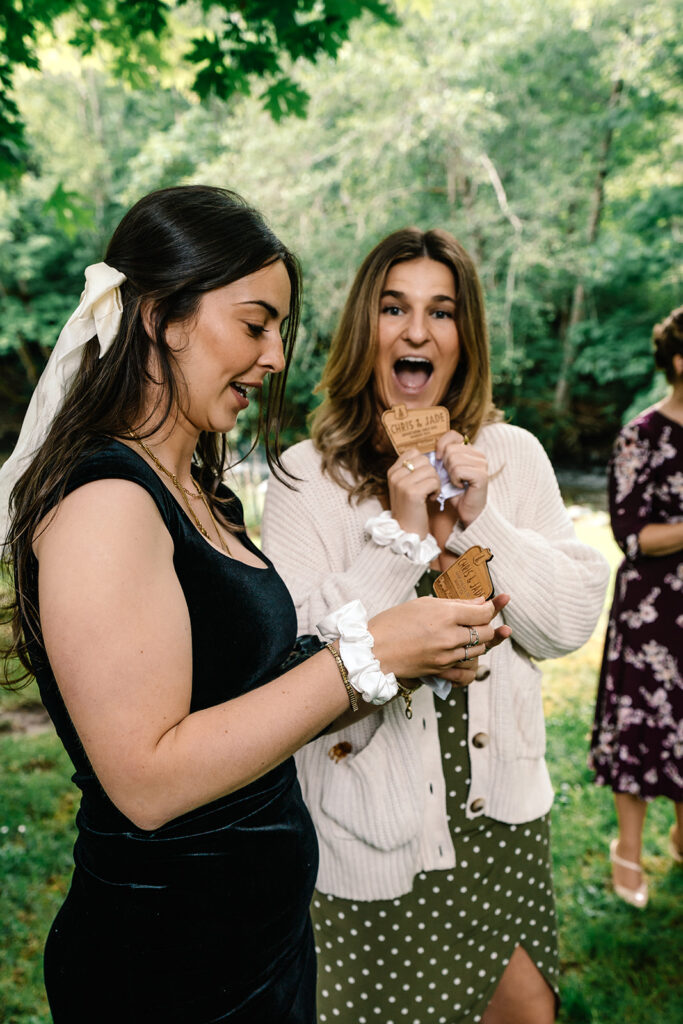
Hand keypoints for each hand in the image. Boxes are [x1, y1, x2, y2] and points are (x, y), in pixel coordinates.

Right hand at [369, 592, 510, 681]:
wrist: (373, 651)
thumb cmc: (393, 622)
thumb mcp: (423, 603)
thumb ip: (454, 603)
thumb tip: (479, 601)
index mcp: (445, 614)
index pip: (483, 612)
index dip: (491, 607)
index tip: (488, 605)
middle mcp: (449, 636)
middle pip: (486, 632)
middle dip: (487, 625)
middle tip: (479, 619)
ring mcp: (446, 656)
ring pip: (479, 650)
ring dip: (478, 641)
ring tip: (467, 633)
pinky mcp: (442, 670)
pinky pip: (467, 666)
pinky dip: (469, 657)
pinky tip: (462, 651)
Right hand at [386, 446, 439, 537]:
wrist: (407, 531)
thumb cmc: (411, 508)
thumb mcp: (406, 486)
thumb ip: (413, 470)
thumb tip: (431, 455)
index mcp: (392, 471)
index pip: (414, 452)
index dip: (424, 464)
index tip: (423, 478)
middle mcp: (395, 475)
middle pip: (424, 460)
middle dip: (431, 473)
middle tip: (428, 488)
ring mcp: (402, 484)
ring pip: (431, 470)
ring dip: (435, 483)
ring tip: (429, 494)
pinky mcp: (412, 493)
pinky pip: (434, 481)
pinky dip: (437, 491)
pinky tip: (431, 499)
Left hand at [435, 431, 488, 526]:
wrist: (467, 511)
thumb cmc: (456, 492)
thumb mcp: (446, 471)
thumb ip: (442, 457)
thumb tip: (429, 448)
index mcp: (470, 451)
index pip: (453, 435)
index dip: (441, 446)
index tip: (438, 459)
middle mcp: (478, 455)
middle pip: (450, 449)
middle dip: (445, 465)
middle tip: (451, 477)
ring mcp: (482, 464)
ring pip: (453, 459)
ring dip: (450, 474)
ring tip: (456, 482)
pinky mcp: (481, 474)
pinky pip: (458, 470)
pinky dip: (455, 480)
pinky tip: (460, 486)